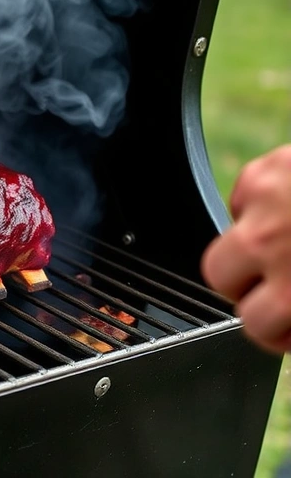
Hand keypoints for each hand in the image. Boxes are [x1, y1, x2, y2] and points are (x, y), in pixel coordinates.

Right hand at [202, 145, 290, 352]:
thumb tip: (286, 325)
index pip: (255, 327)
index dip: (273, 330)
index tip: (286, 328)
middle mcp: (271, 247)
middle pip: (218, 277)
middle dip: (247, 283)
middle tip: (280, 281)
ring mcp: (265, 203)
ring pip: (230, 233)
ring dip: (254, 240)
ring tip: (289, 238)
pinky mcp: (266, 169)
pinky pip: (246, 194)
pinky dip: (266, 201)